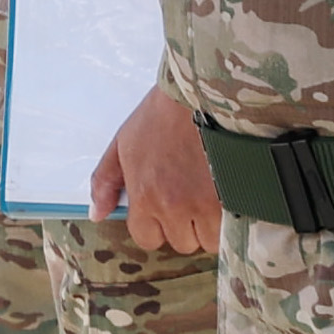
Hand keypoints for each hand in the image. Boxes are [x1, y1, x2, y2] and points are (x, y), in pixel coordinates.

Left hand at [90, 84, 221, 253]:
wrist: (202, 92)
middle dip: (185, 225)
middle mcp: (174, 207)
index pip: (147, 239)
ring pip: (209, 240)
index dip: (156, 225)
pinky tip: (228, 196)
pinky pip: (233, 228)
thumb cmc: (162, 113)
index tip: (165, 207)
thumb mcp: (123, 143)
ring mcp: (207, 205)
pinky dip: (232, 218)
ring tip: (211, 194)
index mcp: (145, 196)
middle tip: (190, 195)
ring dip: (210, 224)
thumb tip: (98, 213)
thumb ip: (106, 181)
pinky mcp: (235, 198)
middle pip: (181, 242)